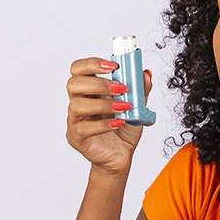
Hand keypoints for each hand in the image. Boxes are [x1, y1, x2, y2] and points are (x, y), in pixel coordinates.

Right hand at [65, 57, 152, 176]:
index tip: (114, 66)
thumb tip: (145, 73)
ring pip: (77, 105)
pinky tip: (118, 123)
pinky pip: (83, 128)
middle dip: (100, 83)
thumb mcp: (137, 108)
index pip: (78, 69)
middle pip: (74, 83)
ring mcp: (75, 120)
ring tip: (123, 108)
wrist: (121, 156)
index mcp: (90, 90)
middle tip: (122, 89)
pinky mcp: (76, 138)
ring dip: (104, 104)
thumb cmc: (123, 130)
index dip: (92, 63)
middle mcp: (79, 102)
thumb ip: (141, 90)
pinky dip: (103, 124)